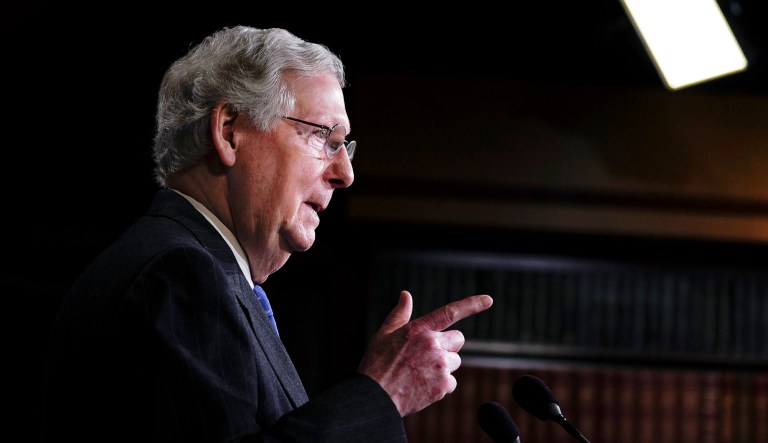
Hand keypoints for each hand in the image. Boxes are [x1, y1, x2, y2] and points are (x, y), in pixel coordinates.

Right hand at [358, 290, 492, 415]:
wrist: (375, 397)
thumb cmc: (377, 364)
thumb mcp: (384, 334)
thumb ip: (399, 314)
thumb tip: (406, 294)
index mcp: (419, 329)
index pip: (449, 312)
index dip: (471, 305)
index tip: (488, 300)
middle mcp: (432, 344)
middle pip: (458, 340)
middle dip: (448, 346)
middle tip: (428, 356)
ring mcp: (439, 365)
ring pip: (454, 362)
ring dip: (443, 366)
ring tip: (420, 373)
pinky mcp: (443, 385)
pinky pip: (451, 382)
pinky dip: (440, 385)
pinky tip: (423, 386)